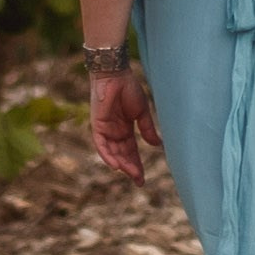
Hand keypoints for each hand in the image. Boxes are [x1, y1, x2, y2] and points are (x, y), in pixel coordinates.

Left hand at [90, 67, 162, 182]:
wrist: (115, 74)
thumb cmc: (128, 88)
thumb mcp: (142, 112)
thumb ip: (147, 129)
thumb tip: (158, 145)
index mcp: (125, 129)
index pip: (131, 151)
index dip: (137, 164)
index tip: (142, 179)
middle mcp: (114, 132)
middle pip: (122, 155)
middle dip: (130, 168)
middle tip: (139, 180)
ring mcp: (105, 129)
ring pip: (112, 153)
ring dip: (121, 164)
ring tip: (131, 174)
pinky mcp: (97, 125)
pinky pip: (101, 145)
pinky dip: (107, 156)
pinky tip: (115, 166)